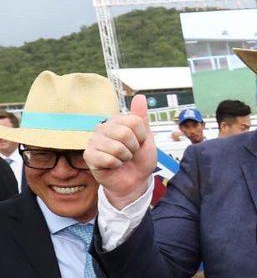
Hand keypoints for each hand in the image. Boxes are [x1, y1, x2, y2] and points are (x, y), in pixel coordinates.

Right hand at [84, 93, 156, 208]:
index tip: (138, 143)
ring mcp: (93, 140)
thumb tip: (139, 96)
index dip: (141, 137)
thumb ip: (141, 118)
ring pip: (117, 147)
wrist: (134, 181)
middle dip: (133, 148)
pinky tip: (113, 165)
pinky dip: (115, 165)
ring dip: (124, 157)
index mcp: (117, 121)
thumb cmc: (139, 159)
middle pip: (125, 133)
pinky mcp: (88, 155)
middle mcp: (103, 128)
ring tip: (121, 159)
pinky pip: (107, 158)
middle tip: (129, 153)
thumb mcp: (146, 138)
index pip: (134, 121)